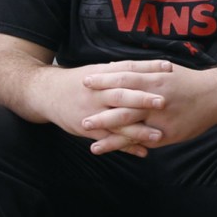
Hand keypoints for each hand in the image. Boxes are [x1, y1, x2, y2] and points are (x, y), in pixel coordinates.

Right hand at [40, 60, 171, 156]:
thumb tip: (149, 65)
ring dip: (138, 129)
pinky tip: (143, 152)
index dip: (149, 67)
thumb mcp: (99, 70)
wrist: (47, 93)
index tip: (169, 67)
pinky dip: (125, 146)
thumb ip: (122, 71)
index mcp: (104, 75)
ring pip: (117, 121)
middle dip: (142, 99)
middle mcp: (98, 93)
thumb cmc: (80, 80)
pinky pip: (109, 139)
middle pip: (122, 95)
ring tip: (158, 135)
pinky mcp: (87, 130)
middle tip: (163, 102)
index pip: (129, 68)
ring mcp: (92, 112)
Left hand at [82, 62, 216, 153]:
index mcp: (156, 79)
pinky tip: (101, 147)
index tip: (86, 78)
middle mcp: (156, 97)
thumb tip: (121, 66)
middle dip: (100, 102)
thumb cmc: (191, 82)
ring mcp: (159, 116)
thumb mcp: (169, 70)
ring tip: (83, 126)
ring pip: (127, 120)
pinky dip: (118, 143)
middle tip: (78, 103)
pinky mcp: (164, 134)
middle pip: (123, 98)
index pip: (126, 77)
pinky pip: (137, 139)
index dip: (105, 78)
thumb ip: (146, 70)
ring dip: (105, 124)